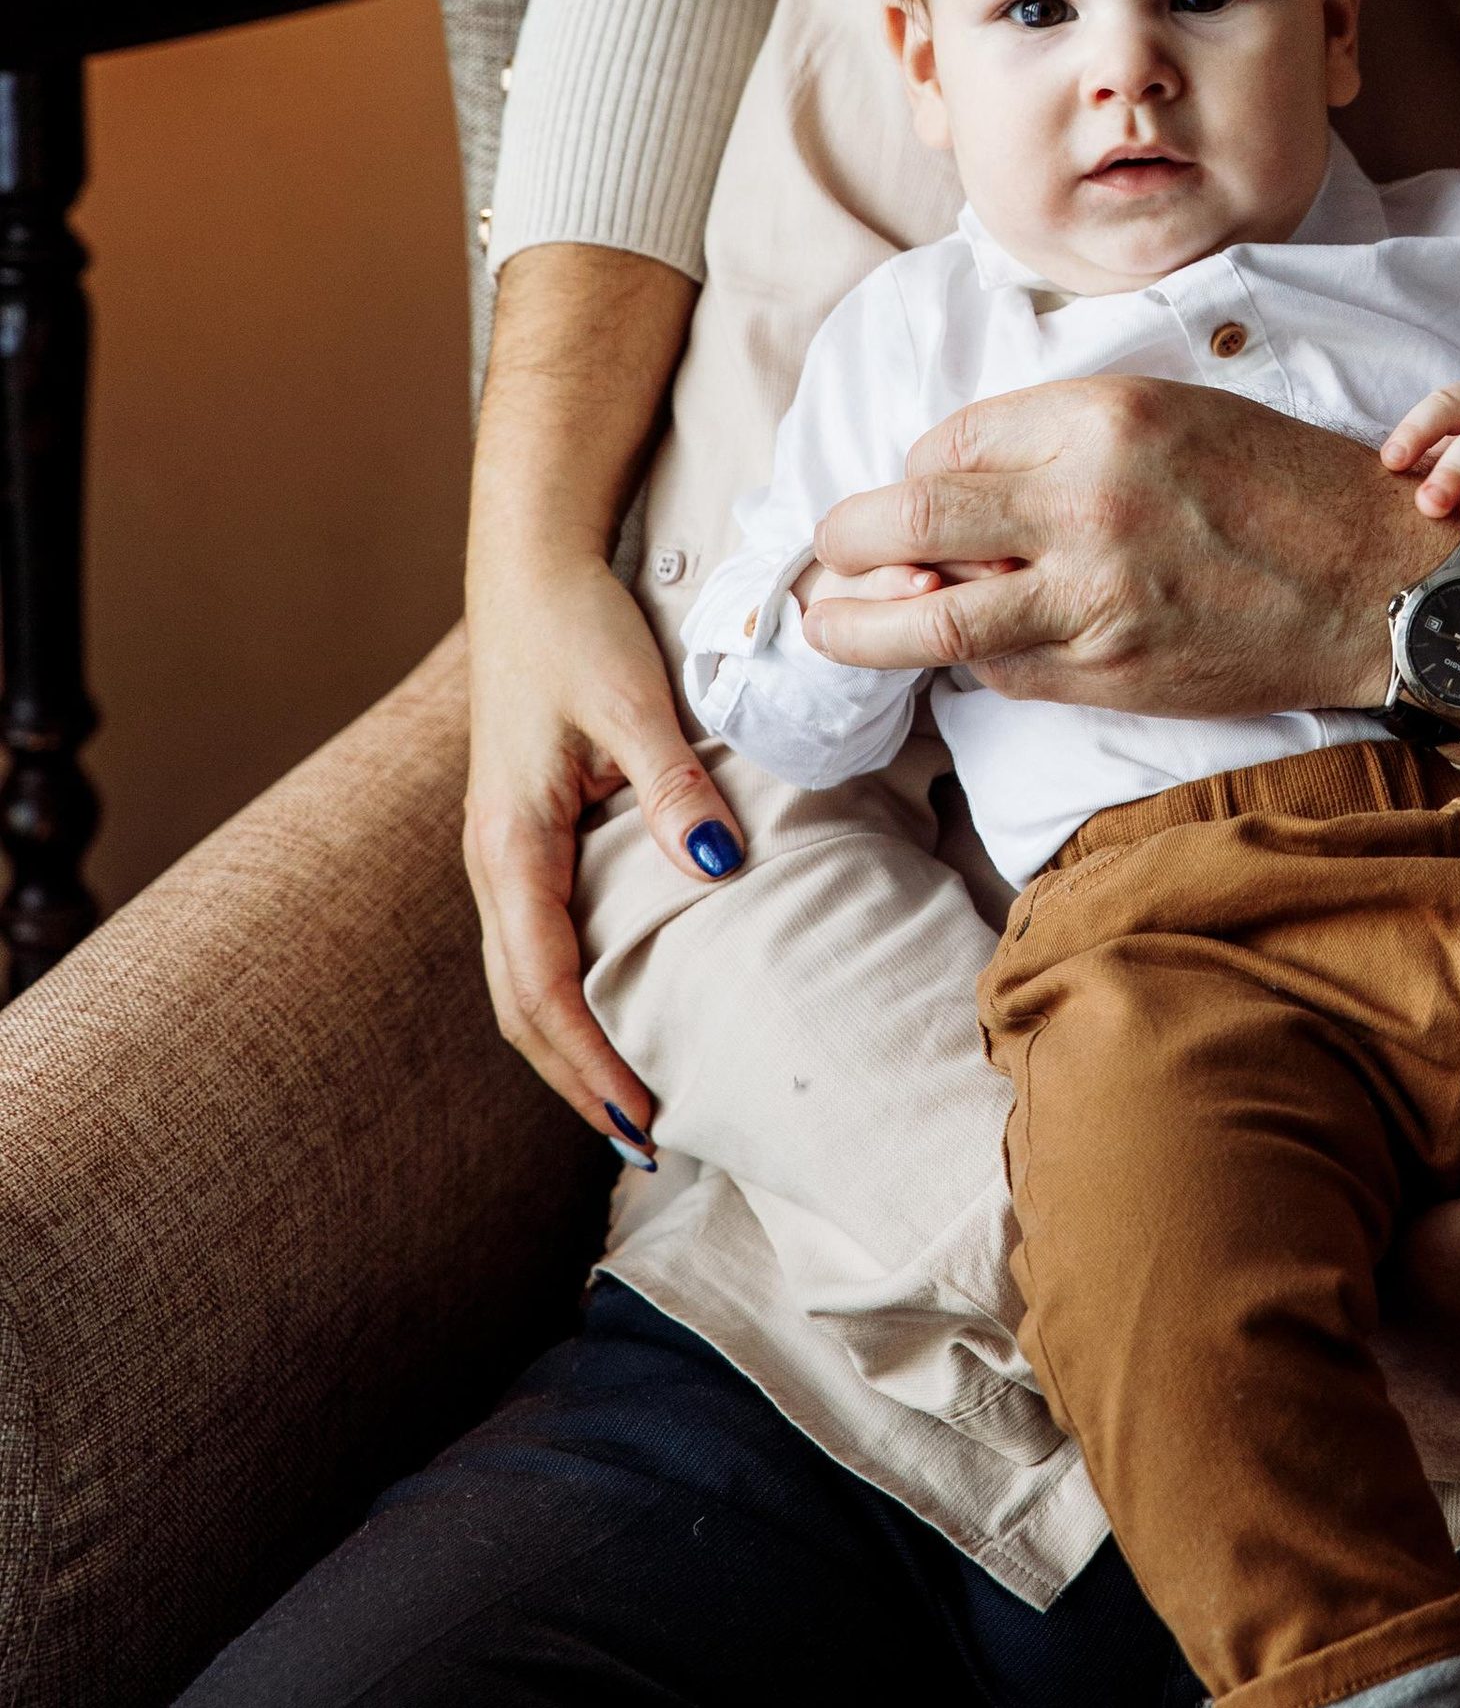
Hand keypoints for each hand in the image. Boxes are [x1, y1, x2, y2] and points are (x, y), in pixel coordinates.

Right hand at [463, 550, 744, 1150]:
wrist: (532, 568)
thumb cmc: (579, 629)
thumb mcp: (633, 701)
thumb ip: (675, 785)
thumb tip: (718, 867)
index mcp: (510, 843)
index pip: (540, 986)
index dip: (589, 1061)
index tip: (642, 1119)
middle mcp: (493, 860)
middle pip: (520, 1004)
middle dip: (577, 1078)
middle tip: (647, 1139)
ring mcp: (504, 851)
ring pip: (522, 978)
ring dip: (571, 1044)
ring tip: (633, 1100)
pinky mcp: (525, 835)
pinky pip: (536, 940)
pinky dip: (569, 994)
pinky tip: (615, 1009)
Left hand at [799, 374, 1459, 711]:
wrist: (1378, 580)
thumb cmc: (1278, 482)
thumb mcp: (1170, 411)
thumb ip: (1057, 439)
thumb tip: (946, 484)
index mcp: (1102, 418)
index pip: (947, 442)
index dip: (912, 470)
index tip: (913, 489)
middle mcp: (1087, 503)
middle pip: (907, 519)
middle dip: (846, 538)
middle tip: (829, 550)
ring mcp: (1095, 598)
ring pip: (930, 621)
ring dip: (856, 625)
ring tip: (824, 624)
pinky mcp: (1111, 673)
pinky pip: (1000, 669)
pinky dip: (967, 656)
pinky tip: (963, 645)